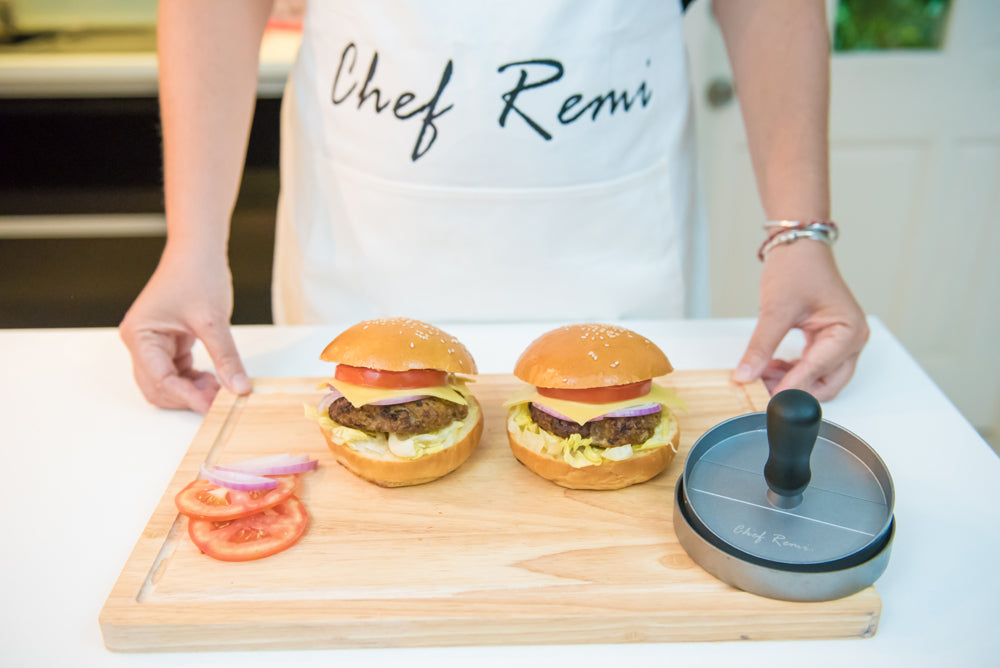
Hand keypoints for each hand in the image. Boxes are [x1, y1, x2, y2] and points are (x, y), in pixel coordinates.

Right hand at [119, 248, 250, 413]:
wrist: (198, 251)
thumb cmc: (197, 275)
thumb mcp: (214, 321)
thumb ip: (226, 357)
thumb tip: (239, 388)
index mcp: (140, 336)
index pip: (160, 379)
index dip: (187, 396)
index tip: (212, 407)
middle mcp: (140, 342)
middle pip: (157, 388)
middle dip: (187, 397)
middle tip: (220, 401)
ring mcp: (152, 344)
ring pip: (167, 384)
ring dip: (191, 390)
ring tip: (221, 387)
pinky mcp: (168, 344)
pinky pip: (177, 373)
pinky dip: (194, 381)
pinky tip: (215, 378)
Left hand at [733, 241, 868, 400]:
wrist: (799, 246)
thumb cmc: (797, 268)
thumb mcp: (775, 308)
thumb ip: (761, 346)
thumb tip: (746, 375)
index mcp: (848, 331)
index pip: (818, 370)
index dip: (791, 387)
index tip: (768, 401)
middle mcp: (852, 340)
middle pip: (827, 385)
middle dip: (795, 391)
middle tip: (762, 391)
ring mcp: (842, 342)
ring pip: (820, 380)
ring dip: (792, 382)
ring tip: (761, 375)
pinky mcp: (829, 341)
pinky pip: (814, 368)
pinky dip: (793, 372)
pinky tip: (770, 367)